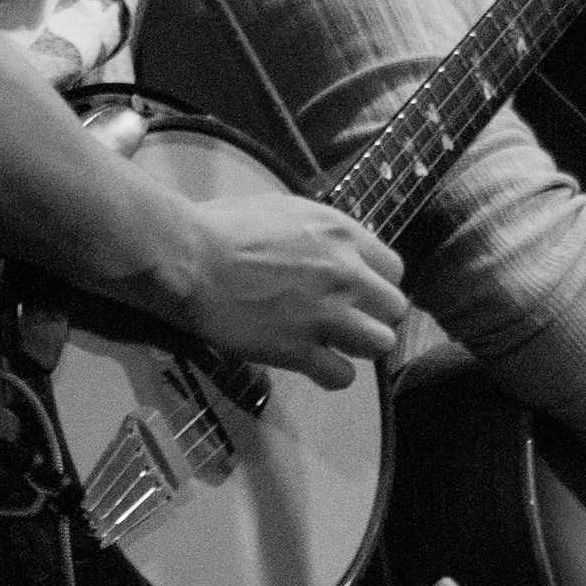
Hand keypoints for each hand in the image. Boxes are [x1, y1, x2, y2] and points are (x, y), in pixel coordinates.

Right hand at [159, 191, 408, 388]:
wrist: (190, 259)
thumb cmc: (224, 226)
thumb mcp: (283, 209)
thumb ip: (317, 231)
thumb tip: (324, 243)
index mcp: (342, 234)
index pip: (394, 268)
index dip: (376, 282)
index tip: (357, 289)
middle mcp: (346, 275)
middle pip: (394, 308)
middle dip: (374, 315)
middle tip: (347, 319)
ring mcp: (326, 315)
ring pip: (380, 344)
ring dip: (360, 346)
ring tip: (335, 344)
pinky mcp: (300, 350)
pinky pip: (342, 377)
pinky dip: (331, 374)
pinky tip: (312, 364)